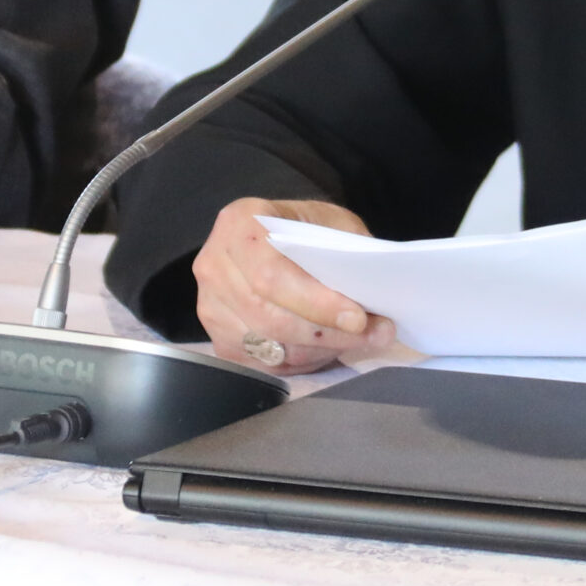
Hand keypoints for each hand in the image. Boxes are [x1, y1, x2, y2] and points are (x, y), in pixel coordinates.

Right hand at [193, 197, 395, 375]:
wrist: (270, 238)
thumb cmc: (302, 229)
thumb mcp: (329, 222)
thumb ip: (345, 252)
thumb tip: (368, 293)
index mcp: (238, 225)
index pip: (271, 276)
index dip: (316, 304)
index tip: (358, 318)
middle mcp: (214, 265)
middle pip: (270, 317)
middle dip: (327, 333)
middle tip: (374, 334)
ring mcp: (210, 305)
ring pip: (270, 346)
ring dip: (321, 350)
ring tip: (360, 341)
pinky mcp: (219, 338)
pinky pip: (265, 363)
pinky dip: (304, 360)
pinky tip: (328, 346)